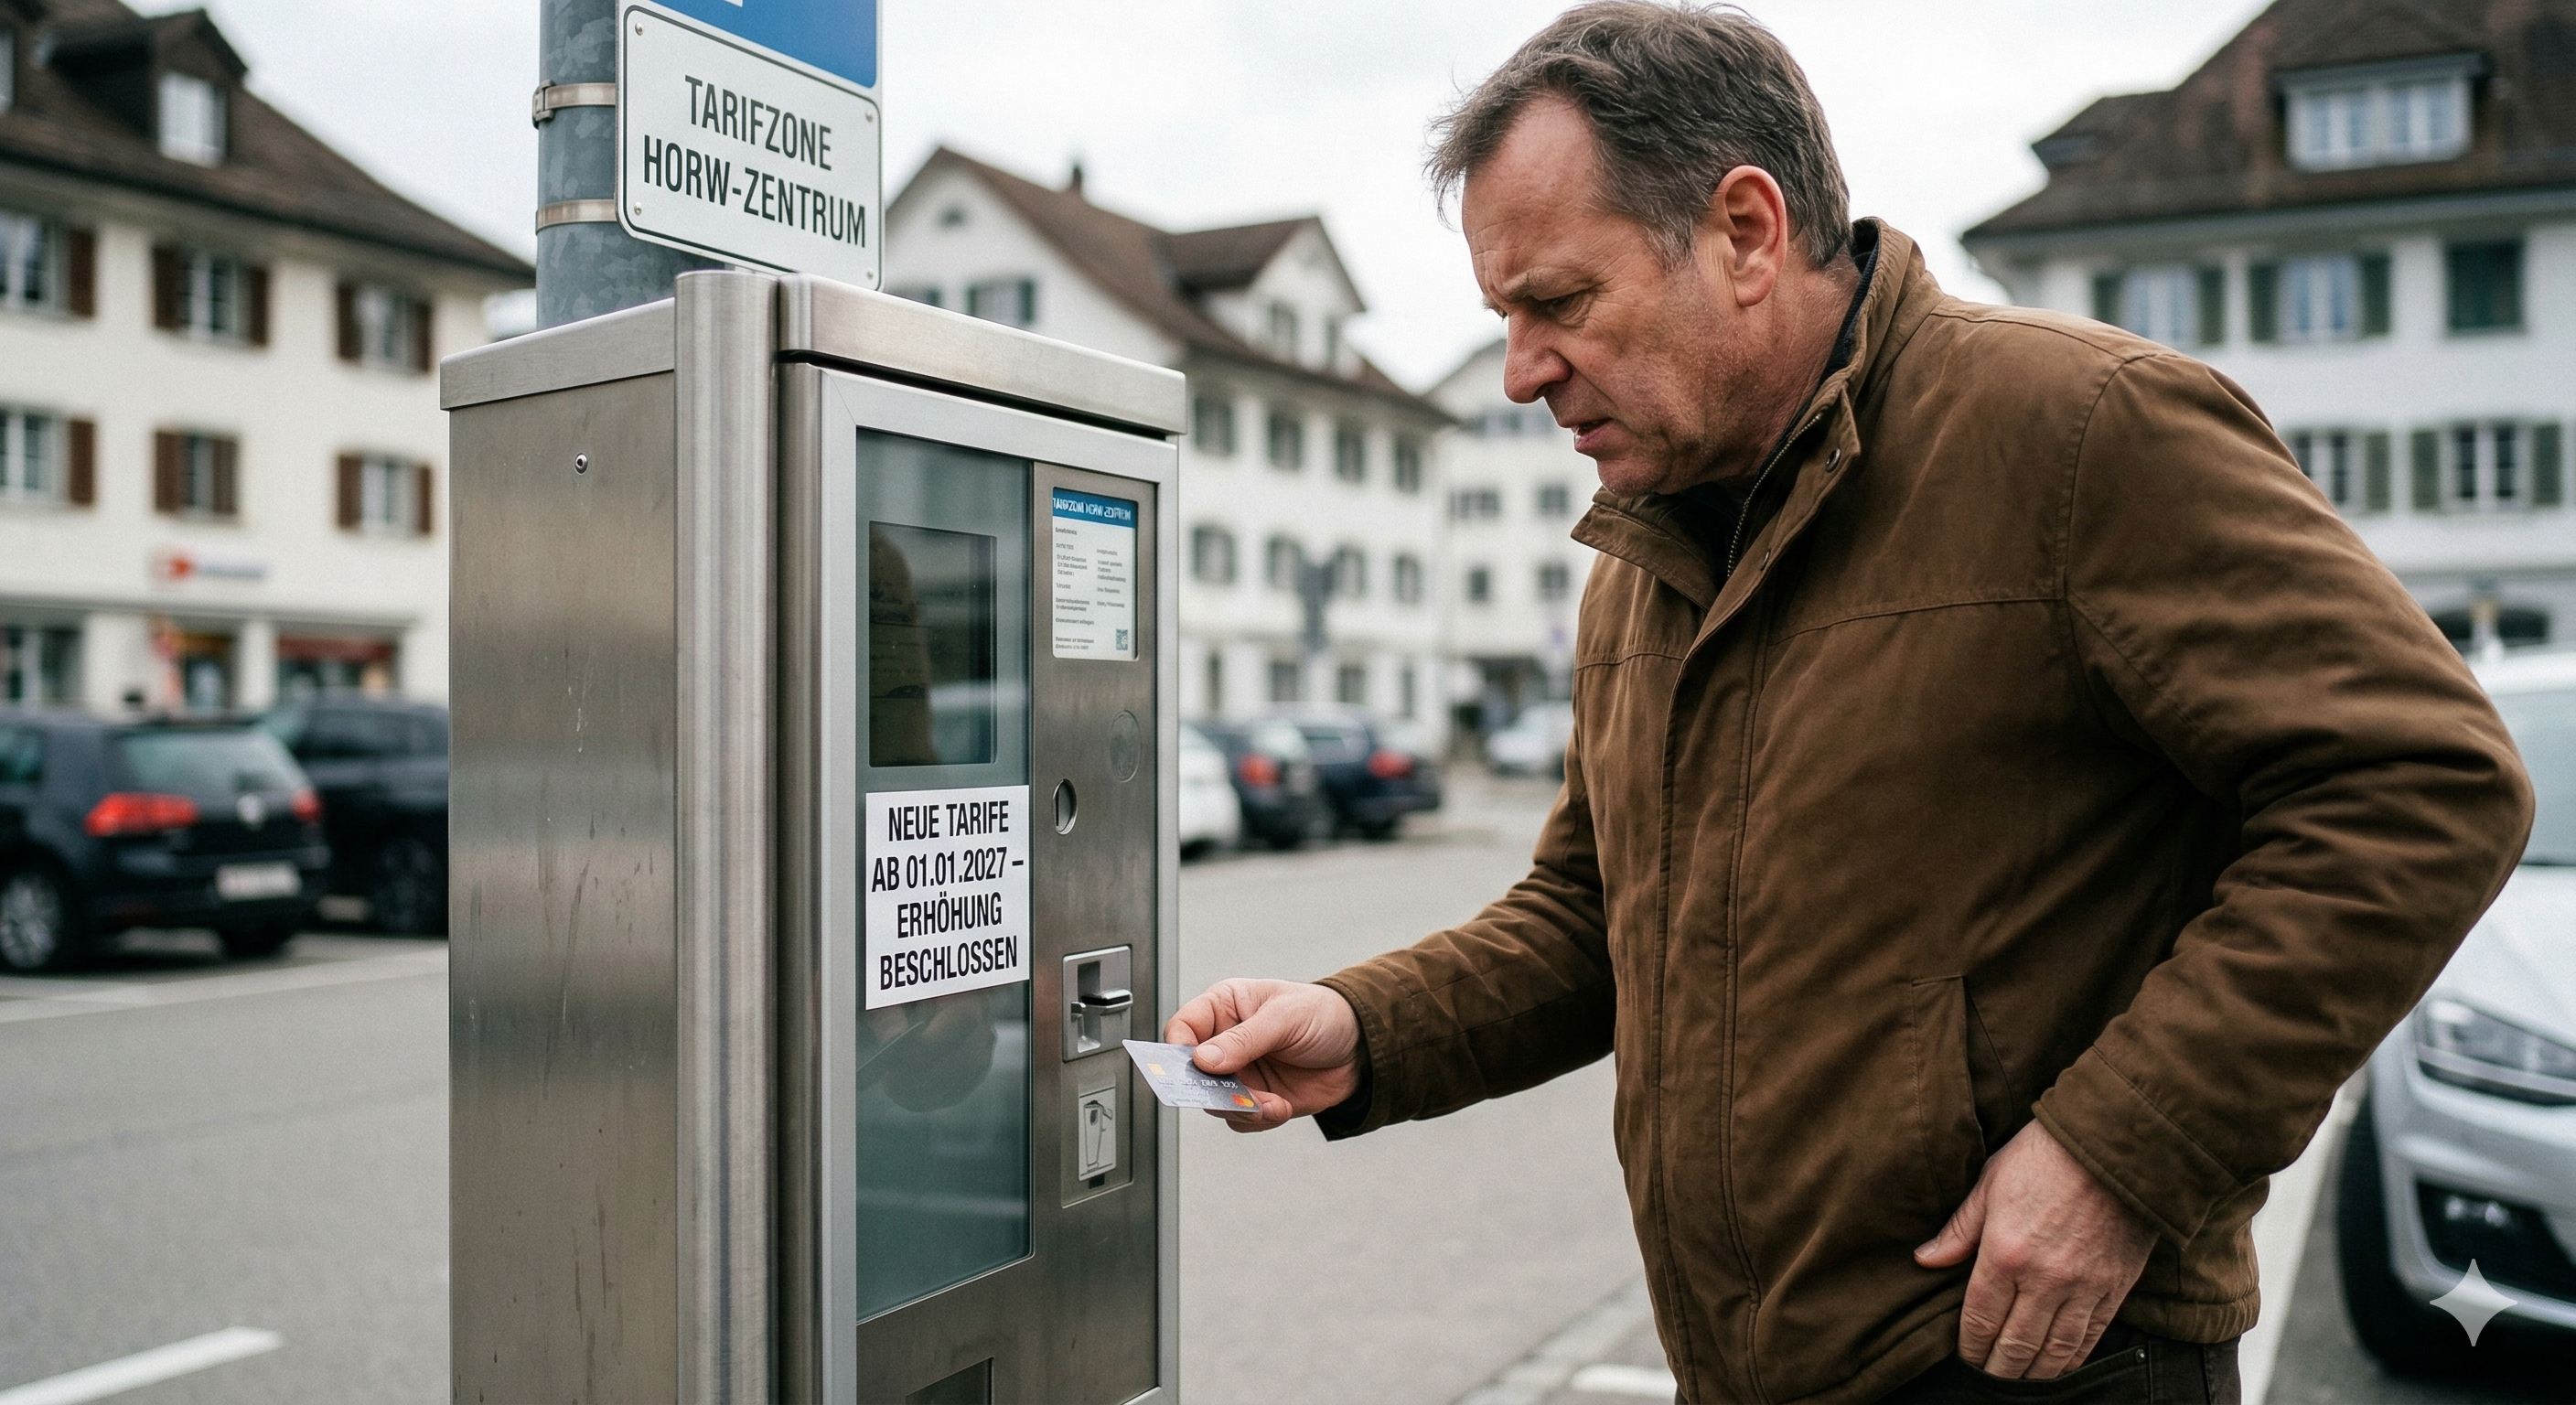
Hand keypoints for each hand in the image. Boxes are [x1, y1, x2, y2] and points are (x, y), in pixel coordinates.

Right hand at [1164, 979, 1361, 1132]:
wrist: (1362, 1048)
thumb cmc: (1323, 1014)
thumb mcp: (1285, 1017)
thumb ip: (1244, 1038)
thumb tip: (1203, 1059)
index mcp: (1225, 1008)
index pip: (1183, 1027)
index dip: (1177, 1048)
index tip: (1191, 1066)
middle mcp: (1226, 1042)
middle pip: (1193, 1072)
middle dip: (1213, 1088)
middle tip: (1236, 1094)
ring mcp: (1240, 1073)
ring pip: (1215, 1101)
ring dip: (1240, 1107)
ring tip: (1269, 1104)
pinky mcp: (1257, 1099)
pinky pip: (1239, 1119)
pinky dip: (1257, 1119)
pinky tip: (1281, 1106)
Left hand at [1913, 1121, 2155, 1379]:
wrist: (2112, 1145)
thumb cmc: (2044, 1156)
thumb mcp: (1989, 1183)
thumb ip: (1959, 1229)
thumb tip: (1926, 1259)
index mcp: (2004, 1254)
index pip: (1981, 1319)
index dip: (1971, 1348)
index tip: (1965, 1359)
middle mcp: (2043, 1280)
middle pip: (2016, 1345)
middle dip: (1999, 1370)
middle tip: (1988, 1380)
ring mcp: (2082, 1287)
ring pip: (2055, 1350)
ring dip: (2035, 1373)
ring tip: (2020, 1382)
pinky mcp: (2114, 1288)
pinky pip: (2091, 1337)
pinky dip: (2073, 1359)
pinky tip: (2060, 1367)